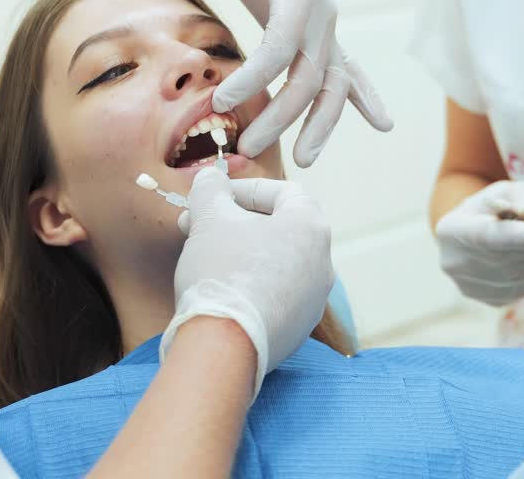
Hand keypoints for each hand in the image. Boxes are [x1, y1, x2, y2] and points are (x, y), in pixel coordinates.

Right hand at [161, 167, 333, 396]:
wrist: (224, 347)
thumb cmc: (221, 273)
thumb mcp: (209, 217)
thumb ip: (210, 189)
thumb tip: (210, 177)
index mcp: (311, 228)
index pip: (284, 192)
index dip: (245, 189)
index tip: (214, 197)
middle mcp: (323, 263)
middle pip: (280, 228)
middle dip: (237, 222)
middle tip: (200, 226)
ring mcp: (314, 300)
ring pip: (278, 263)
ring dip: (243, 254)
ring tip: (206, 257)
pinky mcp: (299, 330)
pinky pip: (276, 296)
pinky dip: (251, 286)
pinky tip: (222, 292)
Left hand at [198, 0, 392, 166]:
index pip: (282, 45)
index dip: (255, 77)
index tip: (221, 103)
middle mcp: (322, 14)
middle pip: (310, 76)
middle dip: (282, 116)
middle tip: (250, 147)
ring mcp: (327, 29)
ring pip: (334, 85)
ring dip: (322, 125)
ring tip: (305, 160)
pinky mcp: (322, 38)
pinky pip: (348, 73)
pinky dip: (364, 99)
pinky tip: (383, 124)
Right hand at [434, 181, 523, 305]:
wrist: (475, 232)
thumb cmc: (493, 207)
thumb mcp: (505, 191)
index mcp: (451, 230)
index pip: (486, 237)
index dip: (516, 236)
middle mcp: (454, 264)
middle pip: (507, 258)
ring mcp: (470, 287)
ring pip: (521, 275)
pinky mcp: (490, 301)